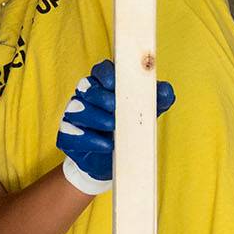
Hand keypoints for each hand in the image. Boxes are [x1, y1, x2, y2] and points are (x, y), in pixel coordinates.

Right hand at [54, 58, 175, 194]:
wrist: (115, 163)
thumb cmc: (130, 130)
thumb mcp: (148, 114)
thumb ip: (158, 100)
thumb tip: (166, 91)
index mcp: (104, 85)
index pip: (100, 70)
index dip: (105, 73)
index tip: (114, 82)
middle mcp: (85, 96)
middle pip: (86, 87)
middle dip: (100, 96)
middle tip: (115, 106)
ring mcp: (73, 115)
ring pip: (76, 108)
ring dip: (95, 116)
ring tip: (112, 126)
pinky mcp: (67, 136)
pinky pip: (70, 133)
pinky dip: (88, 139)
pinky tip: (106, 145)